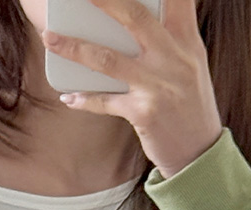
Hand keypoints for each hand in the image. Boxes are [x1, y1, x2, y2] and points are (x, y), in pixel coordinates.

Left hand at [41, 0, 223, 177]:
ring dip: (75, 47)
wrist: (200, 153)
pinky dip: (84, 100)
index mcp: (187, 42)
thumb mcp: (190, 65)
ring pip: (109, 59)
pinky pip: (106, 102)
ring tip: (50, 37)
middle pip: (135, 17)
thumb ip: (171, 38)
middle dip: (104, 0)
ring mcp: (158, 86)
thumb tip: (135, 17)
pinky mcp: (144, 113)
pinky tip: (68, 97)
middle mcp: (174, 59)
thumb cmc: (190, 106)